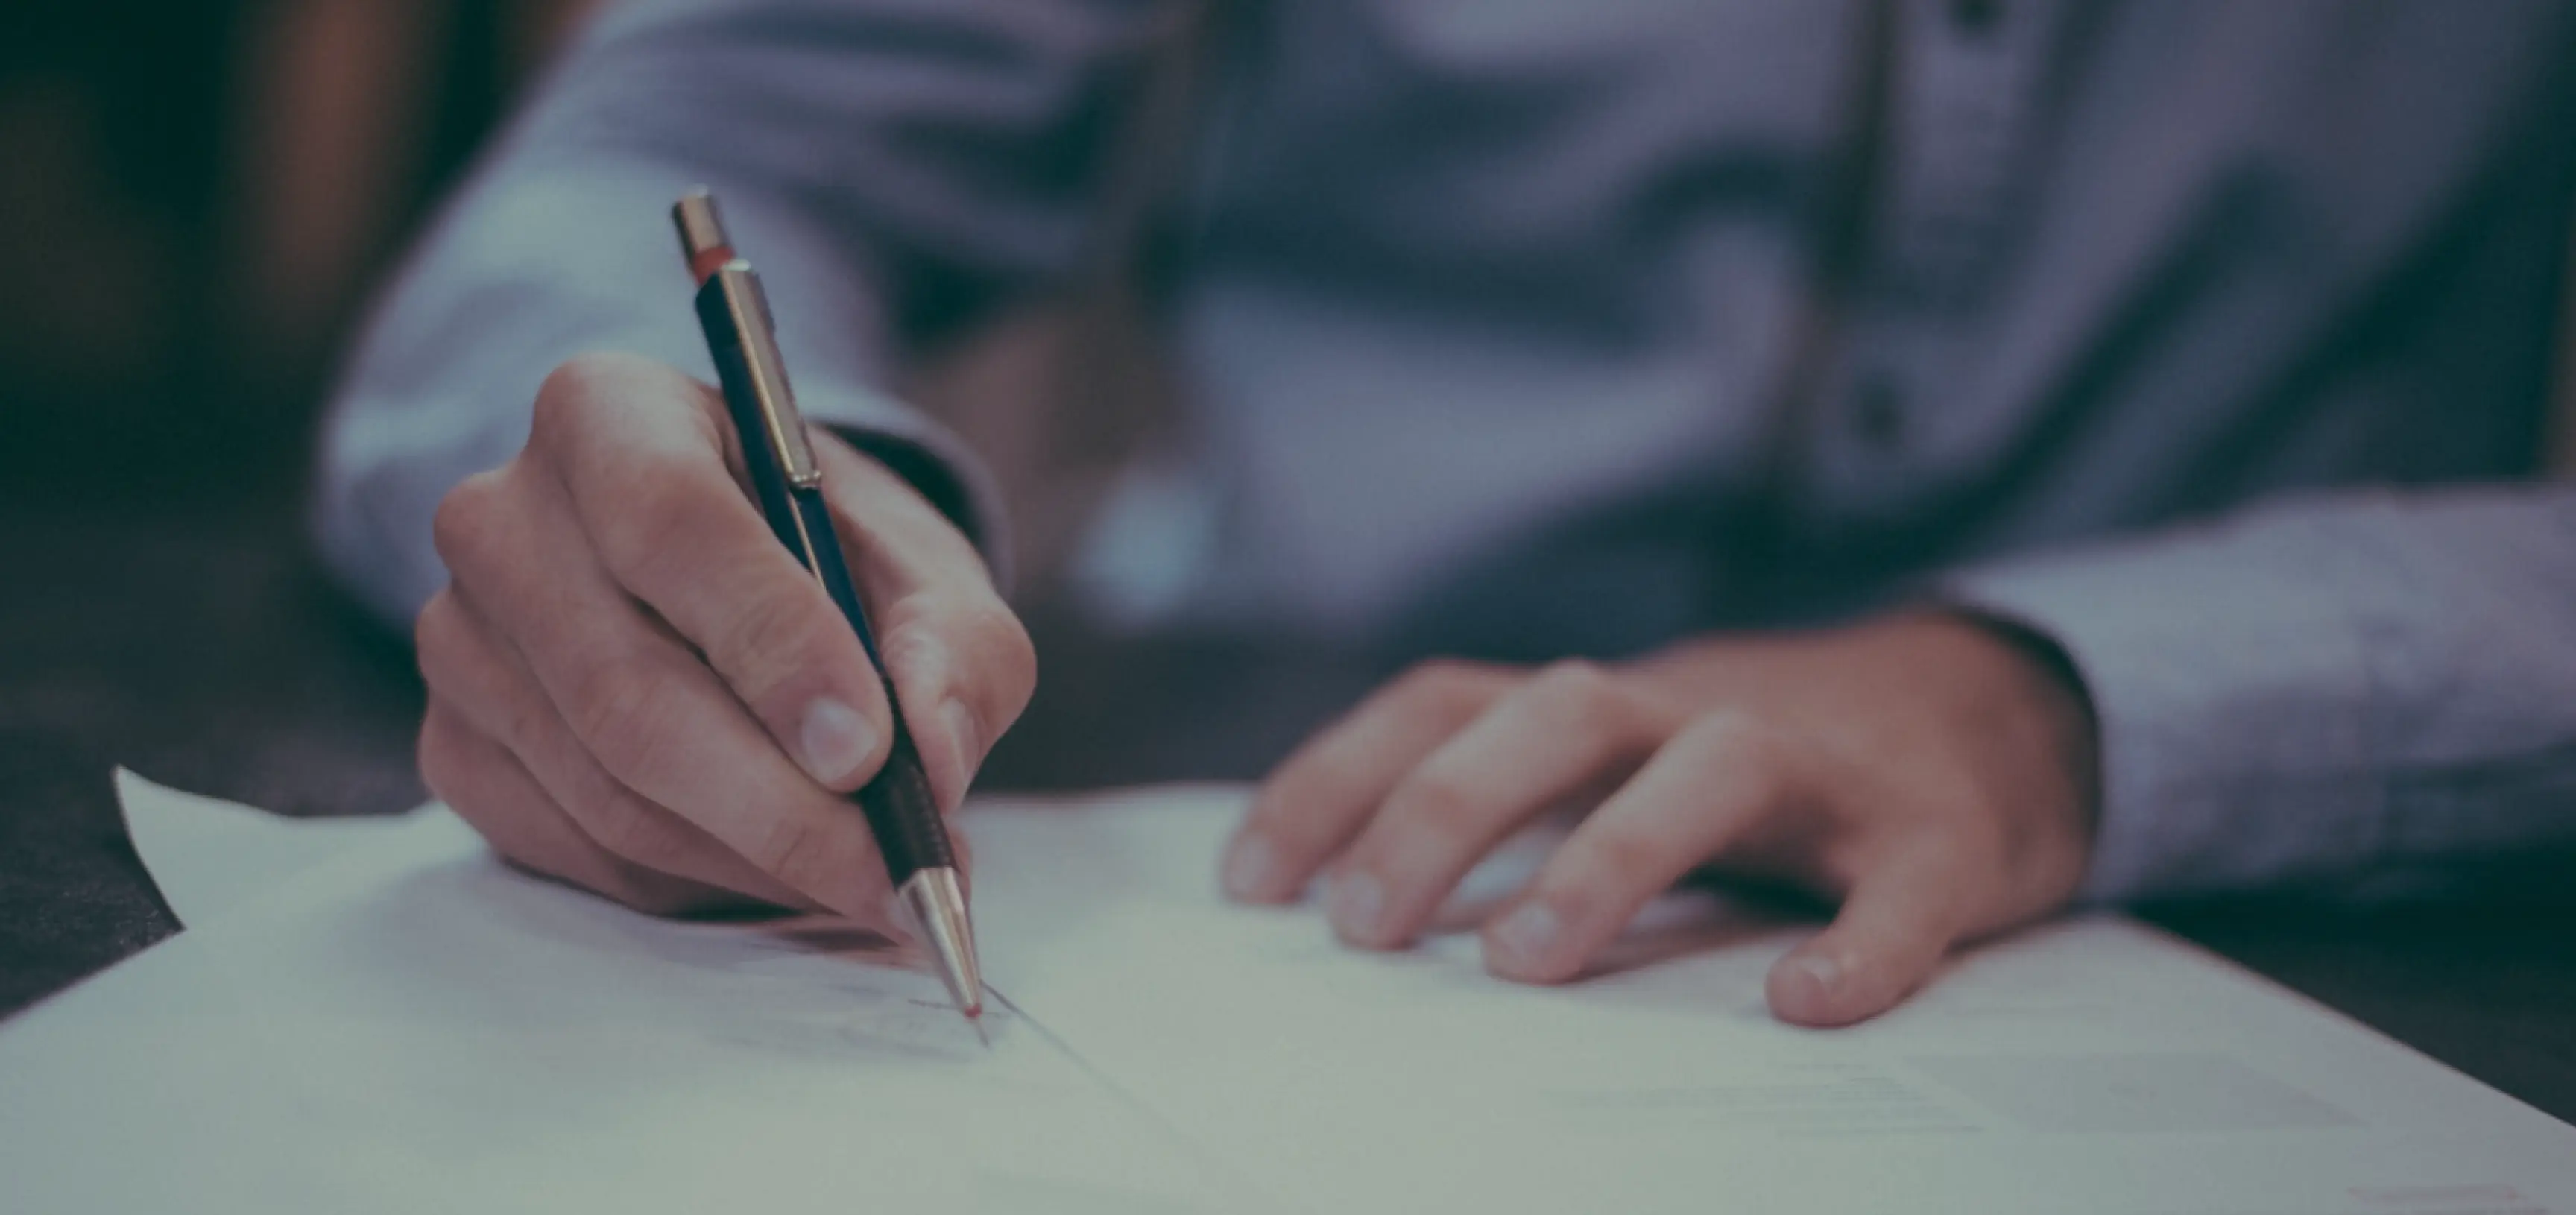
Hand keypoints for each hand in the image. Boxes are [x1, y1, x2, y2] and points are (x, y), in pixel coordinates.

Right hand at [415, 352, 1034, 925]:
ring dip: (755, 857)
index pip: (670, 523)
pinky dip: (697, 880)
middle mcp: (503, 517)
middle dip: (779, 804)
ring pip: (607, 790)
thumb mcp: (926, 571)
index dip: (772, 645)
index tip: (867, 749)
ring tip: (868, 877)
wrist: (738, 584)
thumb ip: (953, 647)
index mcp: (608, 412)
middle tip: (893, 869)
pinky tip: (776, 866)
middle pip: (626, 689)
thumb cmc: (832, 558)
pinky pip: (577, 850)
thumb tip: (933, 755)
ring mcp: (460, 640)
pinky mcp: (455, 746)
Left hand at [1221, 613, 2097, 1025]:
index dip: (1337, 778)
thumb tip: (1346, 905)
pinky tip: (1808, 1004)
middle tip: (1363, 927)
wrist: (1995, 712)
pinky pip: (1901, 885)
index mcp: (1606, 709)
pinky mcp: (1939, 837)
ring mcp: (1824, 769)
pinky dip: (1861, 943)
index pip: (1445, 703)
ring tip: (1524, 961)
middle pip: (1557, 712)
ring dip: (1610, 852)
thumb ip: (1511, 805)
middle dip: (1446, 807)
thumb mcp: (1621, 763)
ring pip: (1712, 766)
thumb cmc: (1763, 769)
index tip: (1249, 885)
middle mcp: (1696, 714)